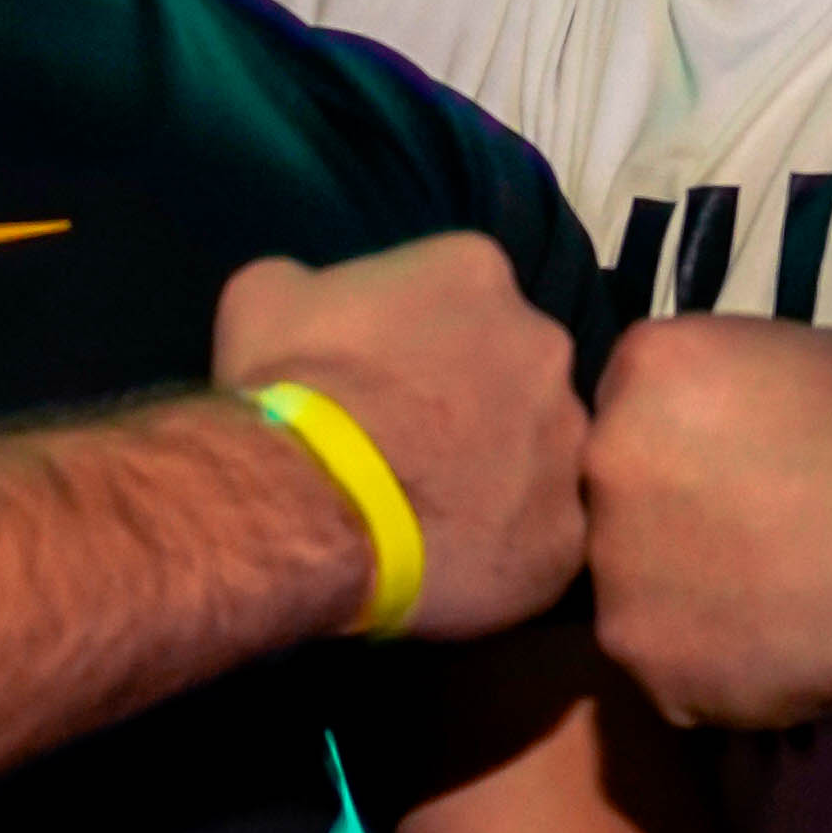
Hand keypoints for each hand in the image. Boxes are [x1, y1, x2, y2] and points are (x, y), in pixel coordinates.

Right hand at [215, 234, 584, 642]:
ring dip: (501, 471)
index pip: (463, 292)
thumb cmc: (289, 392)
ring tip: (436, 508)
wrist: (308, 504)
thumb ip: (311, 285)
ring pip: (542, 450)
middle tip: (418, 443)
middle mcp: (543, 343)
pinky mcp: (567, 528)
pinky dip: (508, 546)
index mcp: (476, 272)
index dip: (422, 338)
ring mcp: (566, 439)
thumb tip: (314, 297)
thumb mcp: (264, 298)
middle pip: (517, 366)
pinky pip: (544, 534)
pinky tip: (456, 560)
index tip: (388, 376)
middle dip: (477, 398)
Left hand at [585, 313, 831, 724]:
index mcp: (646, 369)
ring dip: (670, 580)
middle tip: (732, 528)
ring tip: (748, 591)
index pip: (628, 392)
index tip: (719, 455)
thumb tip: (715, 403)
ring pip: (624, 570)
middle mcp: (602, 458)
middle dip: (659, 502)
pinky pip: (653, 645)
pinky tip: (751, 639)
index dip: (674, 427)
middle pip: (609, 482)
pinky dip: (694, 648)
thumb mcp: (807, 356)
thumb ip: (731, 369)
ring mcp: (608, 560)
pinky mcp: (632, 644)